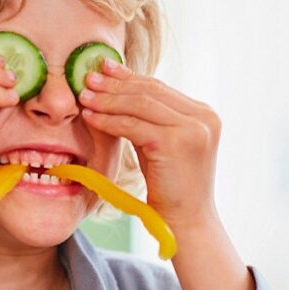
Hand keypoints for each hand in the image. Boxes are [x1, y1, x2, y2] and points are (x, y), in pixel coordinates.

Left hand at [77, 58, 221, 229]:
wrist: (185, 221)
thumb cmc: (170, 185)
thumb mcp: (161, 143)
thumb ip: (149, 118)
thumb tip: (118, 88)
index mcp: (203, 114)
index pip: (159, 87)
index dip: (128, 76)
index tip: (104, 68)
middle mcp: (204, 117)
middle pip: (149, 91)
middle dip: (115, 84)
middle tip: (87, 79)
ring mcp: (193, 129)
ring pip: (140, 104)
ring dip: (108, 100)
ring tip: (84, 97)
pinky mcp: (177, 143)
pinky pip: (133, 125)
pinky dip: (109, 120)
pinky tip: (90, 118)